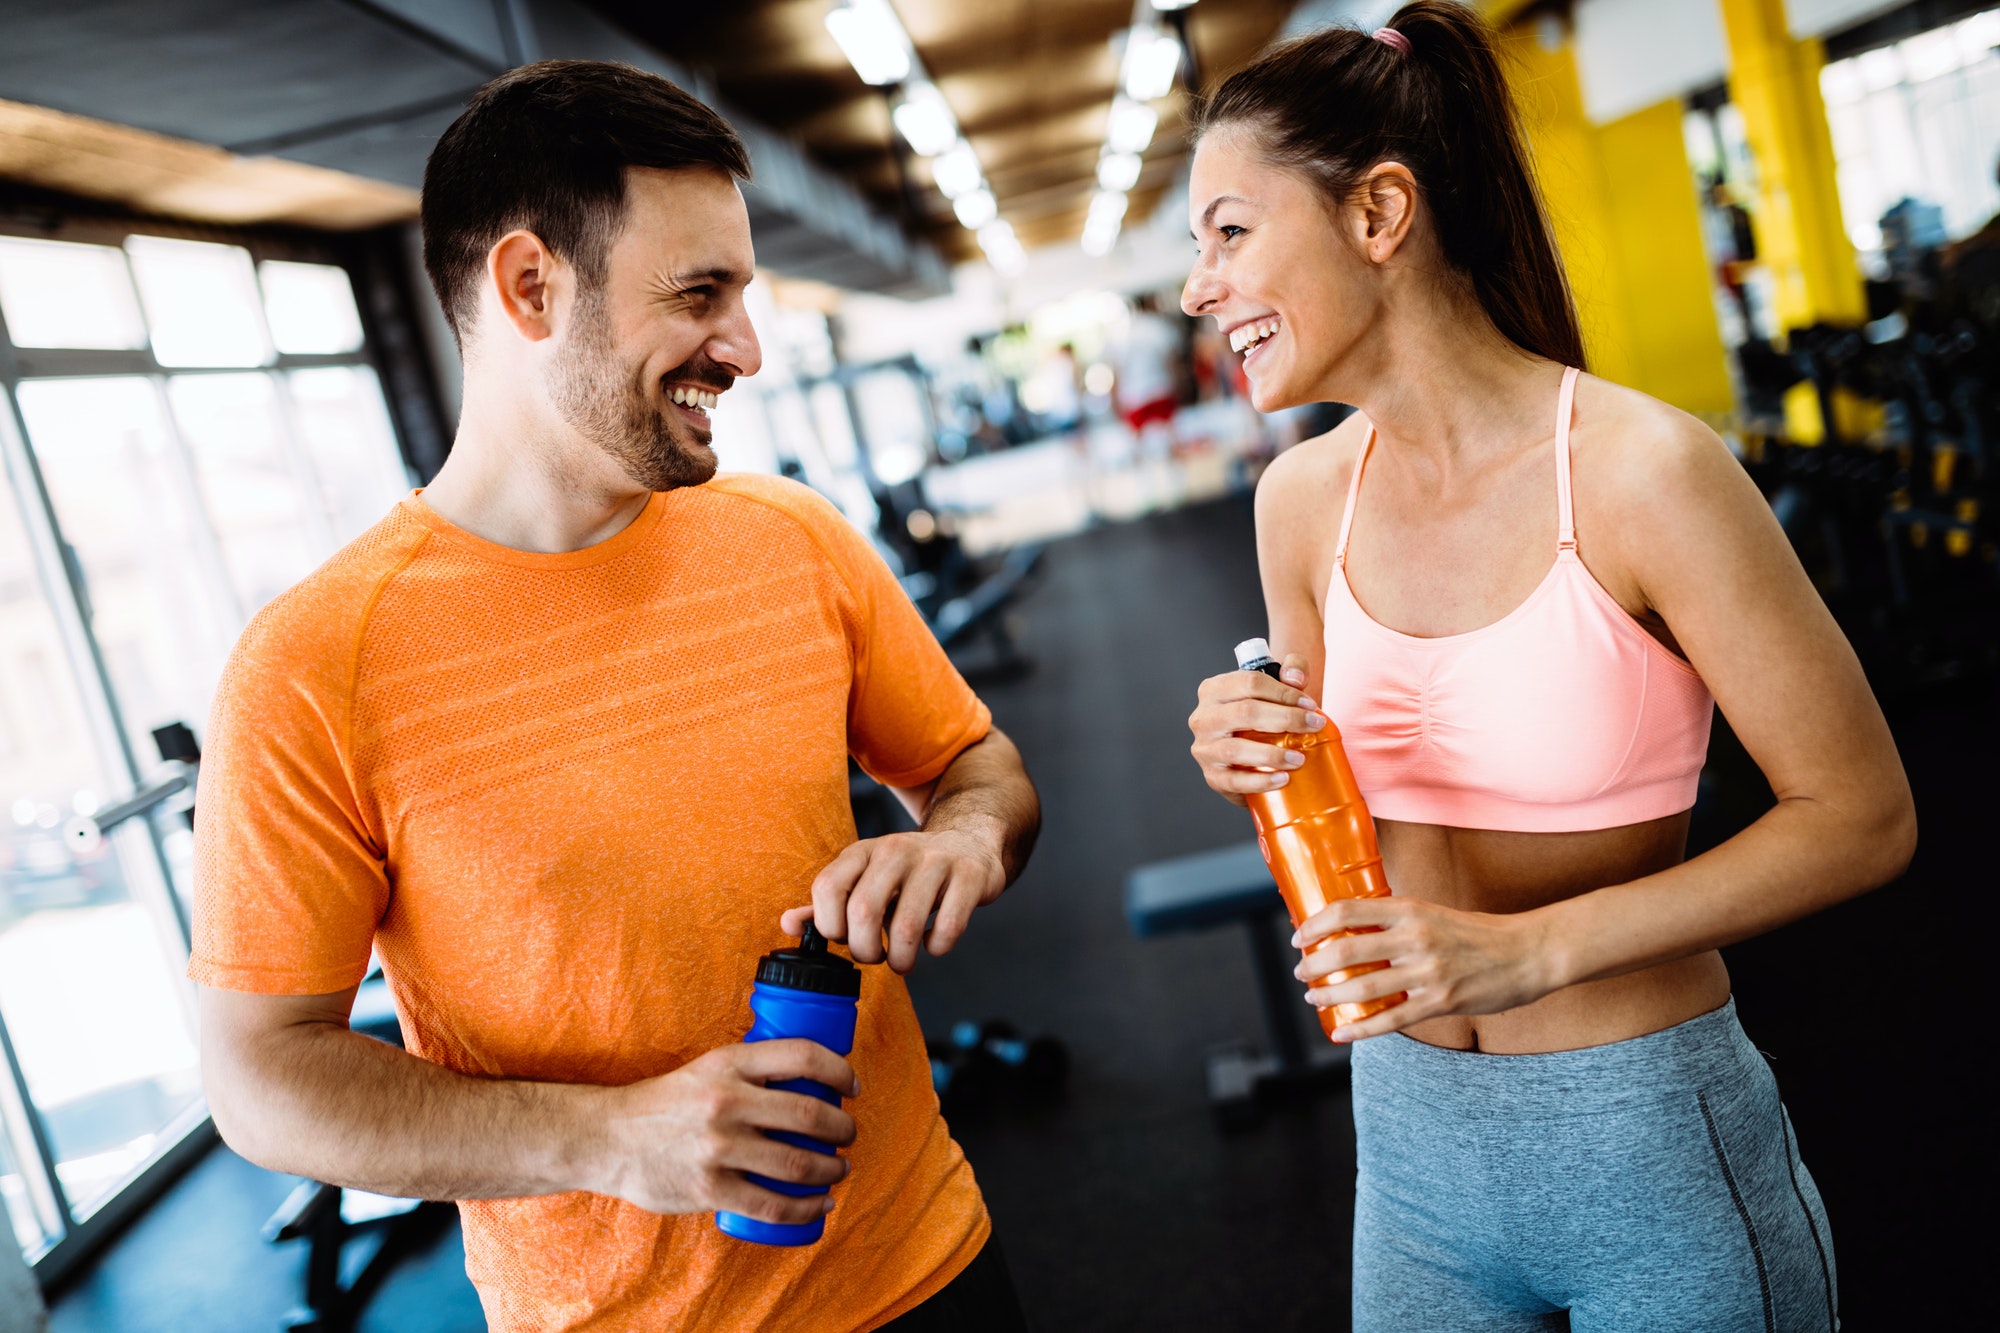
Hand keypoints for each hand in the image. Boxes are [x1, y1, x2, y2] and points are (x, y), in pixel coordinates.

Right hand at [594, 1040, 857, 1223]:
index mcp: (729, 1063)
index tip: (852, 1086)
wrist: (609, 1138)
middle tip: (848, 1135)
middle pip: (811, 1115)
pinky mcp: (709, 1189)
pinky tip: (820, 1204)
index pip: (803, 1056)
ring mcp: (718, 1148)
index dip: (839, 1070)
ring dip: (832, 1170)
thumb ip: (751, 1070)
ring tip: (838, 1169)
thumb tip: (809, 1076)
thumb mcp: (707, 1068)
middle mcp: (726, 1102)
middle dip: (844, 1129)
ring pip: (799, 1164)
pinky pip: (773, 1205)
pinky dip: (806, 1208)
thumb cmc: (665, 1103)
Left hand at [780, 827, 1007, 972]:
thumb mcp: (865, 879)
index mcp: (863, 851)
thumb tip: (787, 924)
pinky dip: (938, 947)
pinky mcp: (969, 875)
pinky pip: (949, 926)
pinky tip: (934, 942)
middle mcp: (896, 849)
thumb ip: (827, 904)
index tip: (844, 938)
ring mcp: (935, 860)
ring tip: (903, 961)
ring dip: (901, 959)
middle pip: (863, 911)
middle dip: (865, 950)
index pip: (827, 888)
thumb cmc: (908, 873)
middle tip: (876, 957)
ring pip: (907, 926)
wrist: (969, 842)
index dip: (829, 926)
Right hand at [1188, 653, 1323, 805]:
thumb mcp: (1278, 687)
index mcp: (1214, 689)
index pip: (1249, 683)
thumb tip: (1296, 679)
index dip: (1283, 692)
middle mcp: (1203, 717)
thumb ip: (1293, 669)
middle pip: (1245, 712)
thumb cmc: (1264, 715)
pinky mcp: (1212, 777)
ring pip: (1235, 749)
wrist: (1250, 753)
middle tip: (1314, 725)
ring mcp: (1204, 748)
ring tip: (1299, 758)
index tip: (1310, 704)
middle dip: (1286, 718)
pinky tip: (1283, 779)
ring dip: (1272, 754)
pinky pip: (1234, 781)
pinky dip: (1260, 782)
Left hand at [1293, 897, 1561, 1040]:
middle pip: (1347, 950)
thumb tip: (1353, 930)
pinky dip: (1361, 1028)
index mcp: (1411, 909)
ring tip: (1315, 998)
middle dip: (1315, 965)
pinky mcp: (1441, 1001)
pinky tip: (1342, 1032)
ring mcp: (1428, 971)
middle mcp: (1416, 937)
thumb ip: (1397, 921)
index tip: (1300, 938)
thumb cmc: (1478, 933)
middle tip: (1302, 973)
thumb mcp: (1433, 913)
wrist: (1528, 952)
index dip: (1316, 925)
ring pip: (1364, 987)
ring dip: (1330, 995)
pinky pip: (1392, 1019)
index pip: (1347, 911)